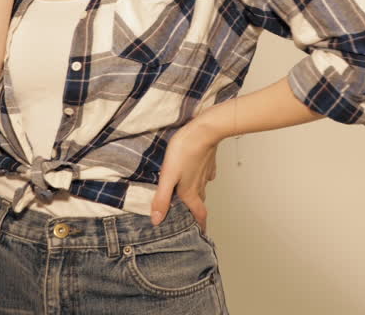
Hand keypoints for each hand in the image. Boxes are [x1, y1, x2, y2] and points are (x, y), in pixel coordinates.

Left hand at [151, 119, 221, 233]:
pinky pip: (205, 174)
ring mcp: (206, 172)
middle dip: (196, 212)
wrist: (204, 130)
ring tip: (190, 197)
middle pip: (200, 203)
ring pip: (202, 188)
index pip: (199, 214)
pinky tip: (196, 173)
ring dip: (198, 195)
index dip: (200, 226)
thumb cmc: (185, 150)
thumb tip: (156, 220)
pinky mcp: (208, 161)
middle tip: (192, 218)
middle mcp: (200, 184)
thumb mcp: (168, 176)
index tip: (201, 234)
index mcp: (190, 191)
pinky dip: (201, 177)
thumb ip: (162, 198)